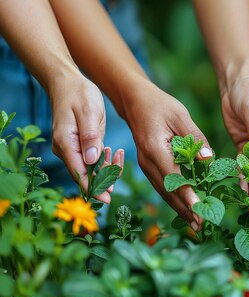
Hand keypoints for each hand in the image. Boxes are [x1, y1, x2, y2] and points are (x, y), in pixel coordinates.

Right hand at [50, 75, 122, 202]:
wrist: (68, 83)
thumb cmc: (79, 94)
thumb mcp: (88, 112)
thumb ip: (90, 137)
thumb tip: (92, 161)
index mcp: (65, 143)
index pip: (78, 173)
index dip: (93, 188)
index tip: (106, 198)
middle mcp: (65, 150)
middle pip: (85, 175)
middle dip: (104, 178)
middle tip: (120, 170)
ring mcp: (72, 149)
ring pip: (90, 169)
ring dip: (106, 168)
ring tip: (118, 154)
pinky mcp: (80, 146)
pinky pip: (92, 161)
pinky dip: (104, 161)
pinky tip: (114, 153)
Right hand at [123, 82, 211, 228]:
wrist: (135, 101)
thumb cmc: (160, 105)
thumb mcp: (180, 115)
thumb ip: (196, 137)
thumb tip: (209, 159)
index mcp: (155, 149)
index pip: (174, 177)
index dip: (187, 195)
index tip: (199, 210)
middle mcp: (147, 161)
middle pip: (168, 191)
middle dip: (185, 209)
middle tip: (202, 226)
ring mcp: (145, 166)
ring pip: (164, 192)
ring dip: (179, 209)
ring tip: (195, 224)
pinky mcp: (148, 166)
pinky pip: (161, 187)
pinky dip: (173, 199)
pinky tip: (184, 209)